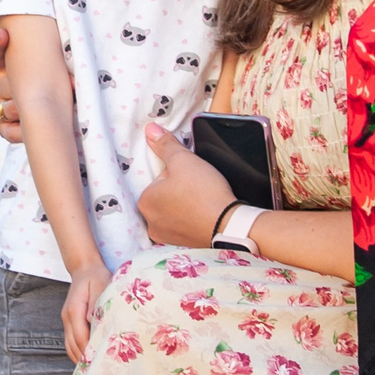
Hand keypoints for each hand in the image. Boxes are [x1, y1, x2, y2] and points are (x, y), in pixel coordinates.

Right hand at [0, 26, 40, 143]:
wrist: (35, 120)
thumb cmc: (42, 90)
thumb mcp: (40, 76)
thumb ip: (44, 68)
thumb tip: (73, 78)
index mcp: (2, 69)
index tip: (1, 34)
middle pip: (11, 86)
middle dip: (30, 91)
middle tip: (43, 94)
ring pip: (14, 108)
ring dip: (32, 110)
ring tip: (45, 112)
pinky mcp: (0, 128)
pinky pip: (14, 130)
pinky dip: (27, 130)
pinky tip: (34, 128)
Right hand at [61, 258, 111, 362]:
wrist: (85, 269)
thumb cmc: (96, 277)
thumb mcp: (101, 285)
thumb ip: (97, 304)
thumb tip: (93, 320)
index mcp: (74, 310)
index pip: (81, 337)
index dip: (90, 352)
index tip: (102, 363)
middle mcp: (67, 318)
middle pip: (74, 346)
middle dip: (86, 360)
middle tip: (101, 372)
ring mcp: (66, 321)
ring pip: (70, 347)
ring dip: (81, 359)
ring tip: (95, 371)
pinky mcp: (69, 323)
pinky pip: (71, 343)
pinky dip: (78, 353)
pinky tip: (89, 360)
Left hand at [137, 122, 235, 247]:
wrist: (228, 225)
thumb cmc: (204, 192)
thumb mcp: (184, 160)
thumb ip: (165, 145)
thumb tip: (150, 129)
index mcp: (145, 201)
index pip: (159, 178)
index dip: (177, 173)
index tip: (191, 177)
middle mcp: (150, 222)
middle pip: (165, 196)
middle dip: (179, 190)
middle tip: (199, 188)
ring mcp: (166, 236)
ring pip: (174, 211)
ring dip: (186, 205)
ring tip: (203, 201)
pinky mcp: (181, 245)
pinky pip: (184, 226)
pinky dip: (192, 220)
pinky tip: (204, 215)